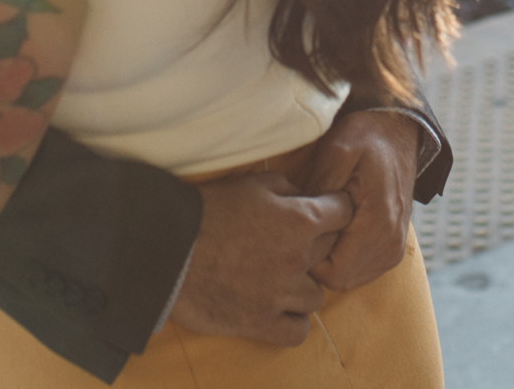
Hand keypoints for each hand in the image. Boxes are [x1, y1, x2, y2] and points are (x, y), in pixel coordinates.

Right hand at [170, 172, 351, 344]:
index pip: (344, 213)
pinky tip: (279, 309)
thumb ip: (287, 188)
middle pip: (331, 253)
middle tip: (291, 243)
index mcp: (299, 220)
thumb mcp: (251, 183)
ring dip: (303, 286)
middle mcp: (298, 259)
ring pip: (316, 295)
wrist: (168, 250)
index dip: (336, 209)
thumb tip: (306, 197)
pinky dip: (292, 321)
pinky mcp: (261, 323)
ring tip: (281, 279)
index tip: (328, 212)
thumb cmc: (208, 210)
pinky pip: (298, 330)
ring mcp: (281, 294)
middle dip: (317, 245)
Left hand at [304, 111, 418, 292]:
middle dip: (318, 260)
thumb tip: (299, 224)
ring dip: (332, 259)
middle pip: (341, 280)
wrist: (397, 133)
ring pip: (351, 278)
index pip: (334, 273)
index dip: (310, 258)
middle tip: (307, 227)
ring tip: (322, 226)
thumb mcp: (337, 151)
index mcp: (378, 224)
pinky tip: (336, 230)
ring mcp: (395, 249)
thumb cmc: (365, 139)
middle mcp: (391, 244)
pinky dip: (346, 257)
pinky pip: (362, 270)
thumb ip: (320, 191)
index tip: (300, 230)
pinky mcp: (393, 249)